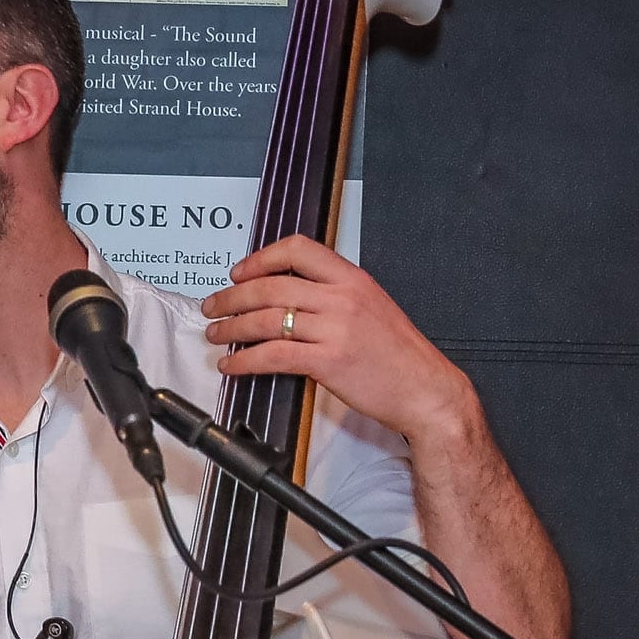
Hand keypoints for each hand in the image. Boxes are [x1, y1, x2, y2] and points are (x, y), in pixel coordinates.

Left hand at [200, 234, 480, 450]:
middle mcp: (342, 298)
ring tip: (215, 334)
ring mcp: (336, 329)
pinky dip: (244, 360)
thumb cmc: (398, 353)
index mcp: (352, 278)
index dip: (260, 259)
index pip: (297, 250)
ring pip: (265, 320)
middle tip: (212, 306)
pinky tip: (232, 365)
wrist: (426, 389)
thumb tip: (286, 294)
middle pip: (270, 286)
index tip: (238, 273)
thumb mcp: (370, 306)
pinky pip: (272, 355)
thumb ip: (333, 294)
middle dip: (231, 297)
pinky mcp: (329, 361)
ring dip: (230, 328)